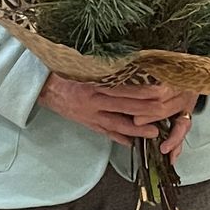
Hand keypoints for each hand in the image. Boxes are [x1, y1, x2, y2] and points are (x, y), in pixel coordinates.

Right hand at [38, 76, 196, 144]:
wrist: (44, 87)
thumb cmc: (67, 73)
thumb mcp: (86, 68)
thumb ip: (107, 70)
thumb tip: (132, 66)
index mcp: (95, 83)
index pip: (124, 88)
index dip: (142, 91)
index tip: (160, 90)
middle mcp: (94, 100)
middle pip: (125, 107)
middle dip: (146, 111)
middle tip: (164, 113)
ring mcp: (90, 114)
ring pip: (117, 124)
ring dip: (136, 129)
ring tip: (153, 133)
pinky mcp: (87, 123)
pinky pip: (105, 132)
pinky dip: (118, 138)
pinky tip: (131, 143)